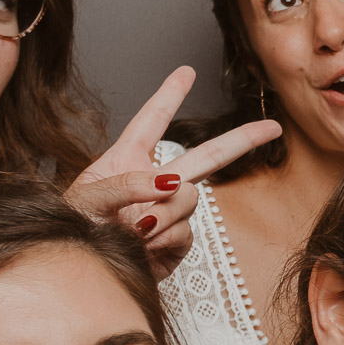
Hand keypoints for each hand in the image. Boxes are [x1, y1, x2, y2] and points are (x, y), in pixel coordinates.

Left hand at [65, 65, 278, 280]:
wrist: (78, 273)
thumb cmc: (72, 230)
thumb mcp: (87, 197)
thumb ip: (127, 183)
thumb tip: (171, 182)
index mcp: (126, 161)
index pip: (151, 121)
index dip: (170, 95)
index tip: (187, 71)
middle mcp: (153, 185)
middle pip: (205, 157)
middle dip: (241, 141)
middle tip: (272, 127)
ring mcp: (167, 214)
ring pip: (189, 199)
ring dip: (165, 212)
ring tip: (135, 228)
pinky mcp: (174, 244)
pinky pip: (185, 232)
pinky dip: (165, 236)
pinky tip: (143, 244)